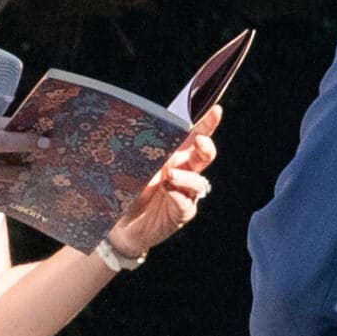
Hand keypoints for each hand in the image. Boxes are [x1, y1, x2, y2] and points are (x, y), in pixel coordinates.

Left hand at [105, 107, 219, 261]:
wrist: (120, 224)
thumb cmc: (127, 191)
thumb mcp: (131, 168)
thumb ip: (140, 155)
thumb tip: (142, 139)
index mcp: (172, 155)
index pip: (192, 136)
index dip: (207, 123)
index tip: (216, 111)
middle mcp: (183, 171)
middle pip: (203, 156)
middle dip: (205, 147)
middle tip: (199, 142)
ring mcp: (184, 193)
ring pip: (197, 181)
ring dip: (186, 177)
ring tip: (171, 176)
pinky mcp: (181, 213)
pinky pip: (186, 203)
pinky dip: (179, 196)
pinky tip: (169, 192)